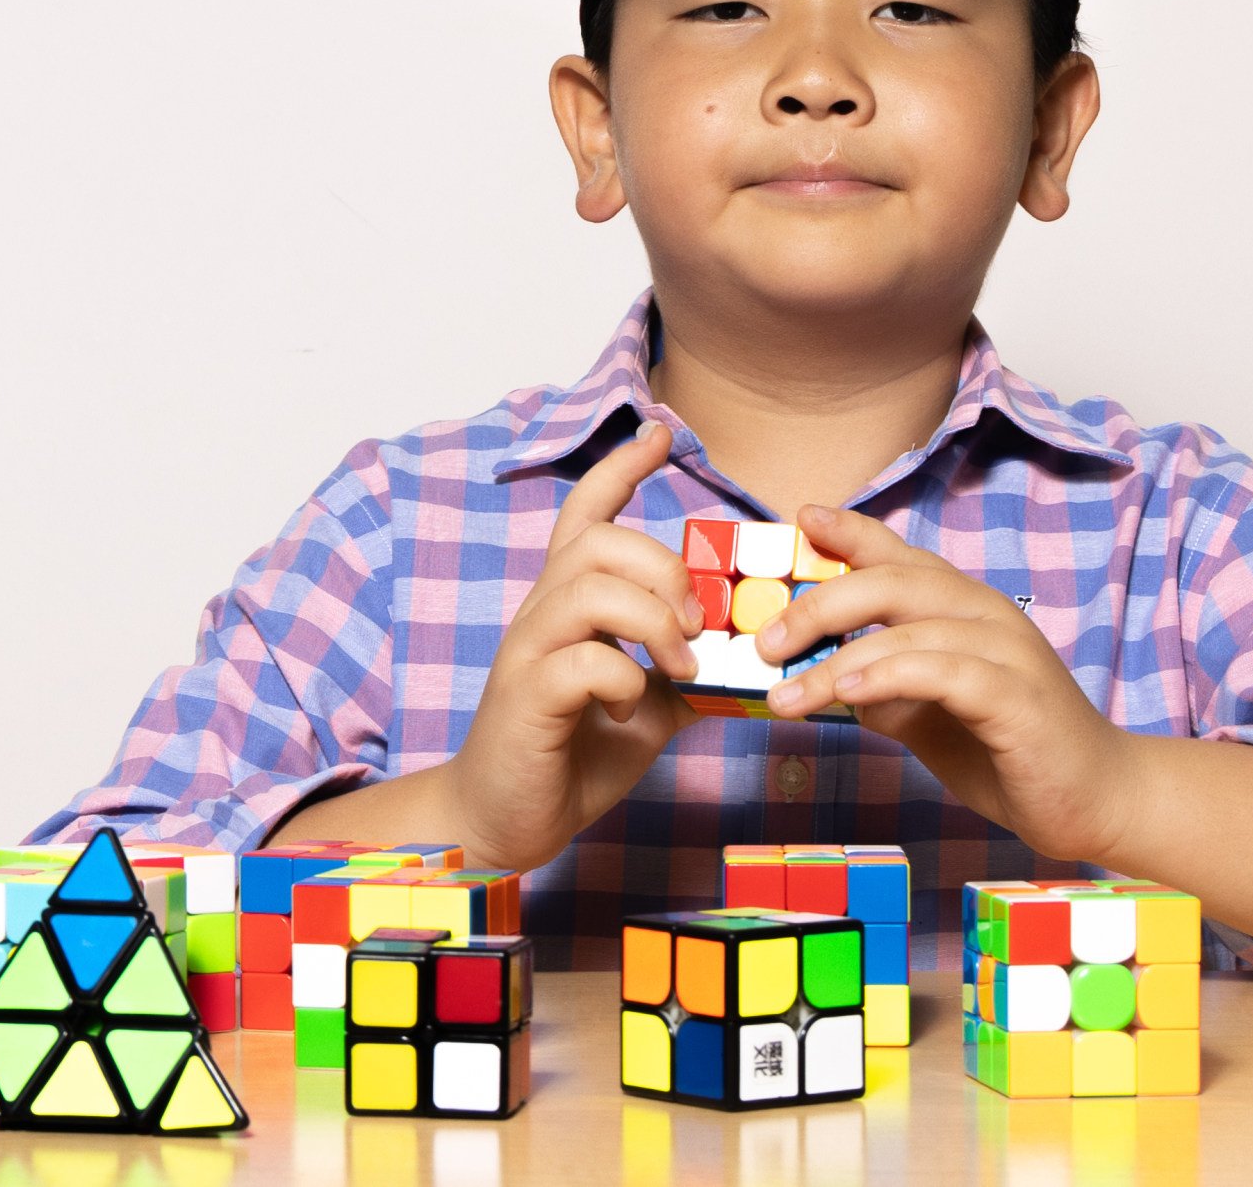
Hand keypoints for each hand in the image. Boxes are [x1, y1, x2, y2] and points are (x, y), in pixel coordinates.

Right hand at [429, 424, 700, 874]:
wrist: (505, 818)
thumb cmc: (572, 753)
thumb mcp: (646, 705)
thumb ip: (682, 671)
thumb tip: (747, 655)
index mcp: (568, 604)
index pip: (584, 512)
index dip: (620, 468)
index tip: (658, 434)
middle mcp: (542, 613)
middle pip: (599, 541)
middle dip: (665, 569)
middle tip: (697, 625)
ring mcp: (529, 651)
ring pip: (590, 587)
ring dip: (654, 621)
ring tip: (679, 667)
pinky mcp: (527, 696)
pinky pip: (583, 660)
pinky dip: (626, 679)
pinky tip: (633, 708)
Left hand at [755, 504, 1140, 858]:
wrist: (1098, 800)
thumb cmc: (1010, 750)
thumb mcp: (928, 714)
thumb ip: (883, 686)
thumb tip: (826, 677)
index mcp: (964, 608)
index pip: (901, 555)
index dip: (852, 533)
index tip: (802, 519)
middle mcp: (986, 614)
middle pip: (892, 580)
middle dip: (819, 605)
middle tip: (766, 642)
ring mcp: (1007, 651)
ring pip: (908, 628)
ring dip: (836, 659)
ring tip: (785, 693)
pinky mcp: (1018, 698)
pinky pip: (943, 672)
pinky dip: (889, 676)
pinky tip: (848, 697)